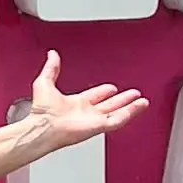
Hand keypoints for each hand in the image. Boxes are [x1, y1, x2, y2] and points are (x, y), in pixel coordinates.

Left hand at [0, 53, 149, 178]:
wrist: (43, 126)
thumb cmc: (40, 111)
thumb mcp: (44, 83)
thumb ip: (51, 69)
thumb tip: (51, 55)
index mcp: (74, 104)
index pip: (94, 97)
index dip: (103, 92)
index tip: (112, 88)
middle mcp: (85, 113)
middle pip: (109, 105)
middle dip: (122, 100)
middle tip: (134, 94)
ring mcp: (93, 120)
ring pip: (117, 113)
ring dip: (130, 107)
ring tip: (142, 101)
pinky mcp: (98, 127)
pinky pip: (118, 121)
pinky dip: (129, 114)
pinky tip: (138, 107)